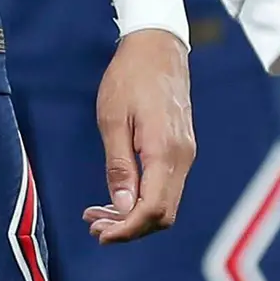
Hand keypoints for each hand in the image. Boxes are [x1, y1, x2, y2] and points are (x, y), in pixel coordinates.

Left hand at [87, 27, 191, 242]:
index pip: (152, 210)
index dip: (126, 229)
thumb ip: (119, 167)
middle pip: (162, 215)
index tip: (99, 233)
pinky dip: (143, 201)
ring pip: (165, 204)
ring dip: (134, 216)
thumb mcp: (112, 120)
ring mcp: (185, 154)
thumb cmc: (129, 78)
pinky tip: (118, 197)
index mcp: (165, 152)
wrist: (157, 47)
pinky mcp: (181, 150)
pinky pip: (166, 188)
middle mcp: (182, 158)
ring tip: (99, 215)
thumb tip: (123, 208)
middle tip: (93, 227)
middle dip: (129, 229)